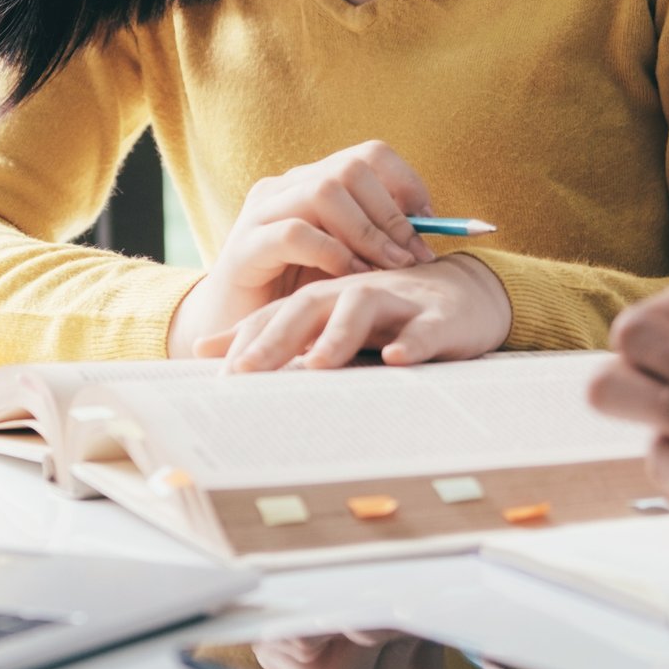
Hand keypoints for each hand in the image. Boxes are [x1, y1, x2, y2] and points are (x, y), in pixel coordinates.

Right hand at [167, 142, 436, 357]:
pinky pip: (294, 234)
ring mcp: (261, 213)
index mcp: (311, 182)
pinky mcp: (244, 248)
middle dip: (392, 213)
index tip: (432, 224)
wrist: (237, 334)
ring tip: (389, 268)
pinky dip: (332, 253)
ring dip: (367, 232)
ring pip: (323, 191)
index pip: (368, 155)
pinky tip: (351, 279)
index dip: (406, 184)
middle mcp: (285, 187)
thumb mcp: (346, 263)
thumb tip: (432, 238)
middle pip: (350, 169)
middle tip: (415, 256)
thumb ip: (377, 244)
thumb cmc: (298, 297)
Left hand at [193, 254, 508, 370]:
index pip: (277, 315)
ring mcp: (397, 300)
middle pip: (307, 306)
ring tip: (316, 365)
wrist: (463, 292)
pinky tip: (398, 358)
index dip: (246, 342)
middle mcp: (353, 292)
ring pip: (361, 307)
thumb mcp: (323, 321)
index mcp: (324, 296)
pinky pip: (426, 327)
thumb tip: (205, 348)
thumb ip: (270, 333)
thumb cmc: (385, 312)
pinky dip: (413, 341)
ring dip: (338, 335)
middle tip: (246, 373)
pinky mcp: (438, 315)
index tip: (218, 377)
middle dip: (275, 339)